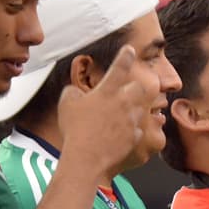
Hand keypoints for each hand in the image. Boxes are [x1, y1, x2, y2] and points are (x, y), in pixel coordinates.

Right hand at [57, 46, 147, 178]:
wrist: (88, 159)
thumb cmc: (75, 130)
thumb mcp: (66, 103)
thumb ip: (73, 91)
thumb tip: (77, 92)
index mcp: (107, 90)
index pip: (120, 66)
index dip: (126, 56)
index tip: (130, 50)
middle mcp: (124, 102)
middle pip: (140, 87)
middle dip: (135, 87)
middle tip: (126, 92)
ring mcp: (132, 120)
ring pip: (142, 108)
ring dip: (135, 108)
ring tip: (123, 114)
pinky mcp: (136, 137)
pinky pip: (139, 129)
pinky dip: (133, 129)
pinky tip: (122, 134)